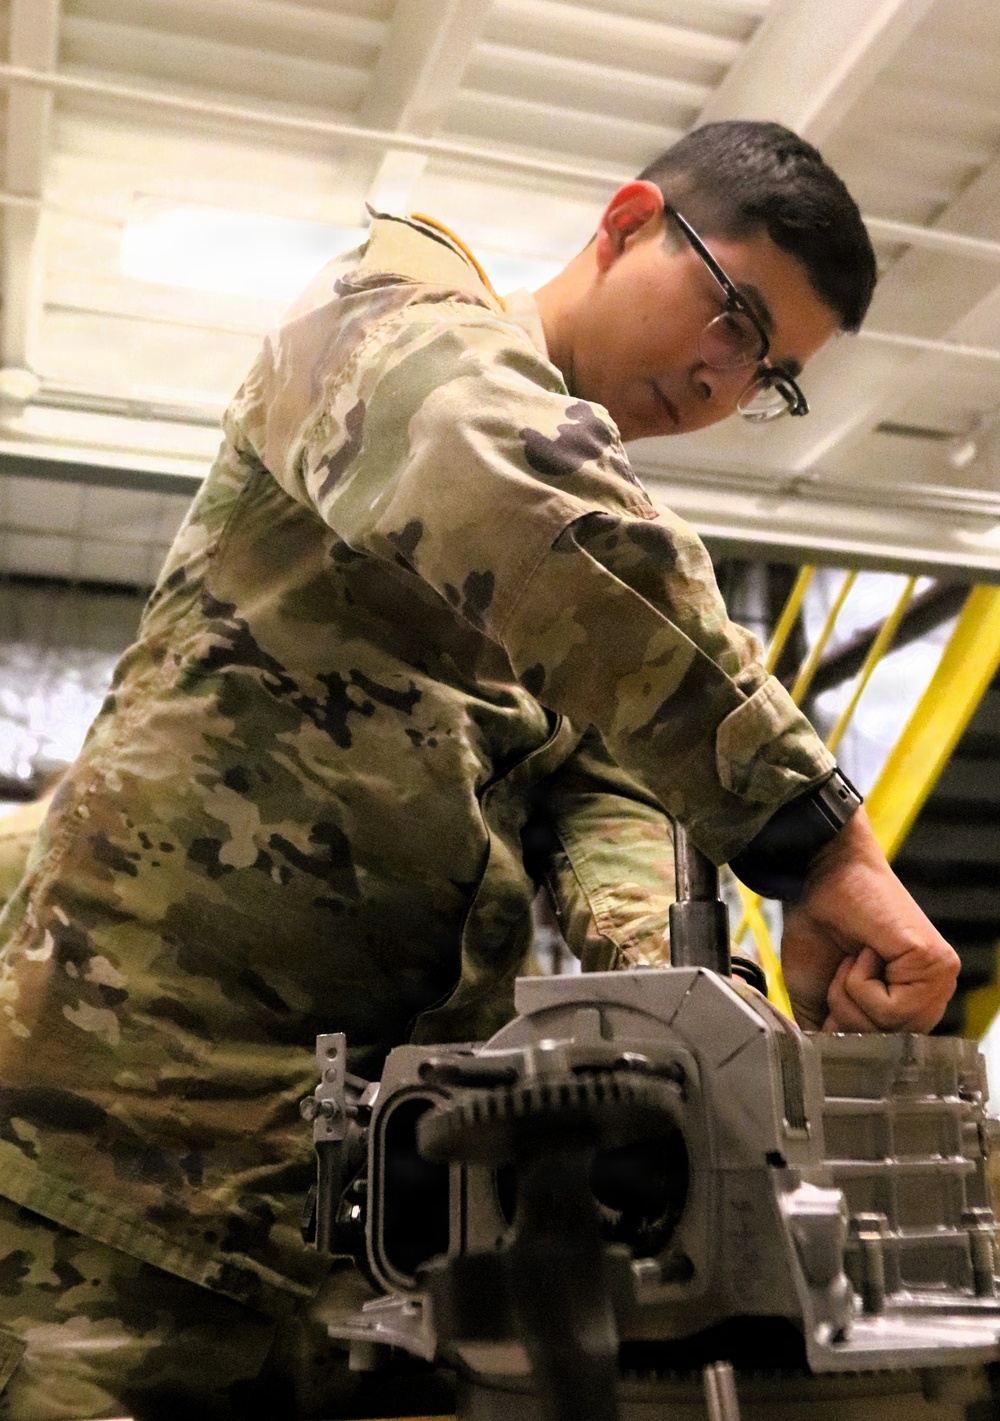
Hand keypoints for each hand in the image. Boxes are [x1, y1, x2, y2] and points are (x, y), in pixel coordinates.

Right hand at [780, 808, 959, 1032]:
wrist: (816, 881)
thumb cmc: (818, 928)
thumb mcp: (817, 1000)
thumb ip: (828, 1037)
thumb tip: (827, 1071)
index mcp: (908, 1002)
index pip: (884, 1051)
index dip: (849, 1034)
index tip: (833, 1001)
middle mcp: (931, 993)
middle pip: (885, 1045)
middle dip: (847, 1015)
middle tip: (841, 971)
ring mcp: (938, 979)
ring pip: (888, 1030)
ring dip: (850, 996)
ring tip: (853, 958)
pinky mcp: (934, 964)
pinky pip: (890, 1009)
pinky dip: (860, 982)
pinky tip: (865, 951)